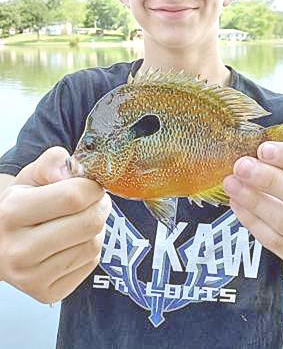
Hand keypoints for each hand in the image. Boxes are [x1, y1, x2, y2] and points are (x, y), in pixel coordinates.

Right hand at [0, 147, 111, 303]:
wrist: (1, 242)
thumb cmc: (21, 204)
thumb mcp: (30, 176)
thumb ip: (53, 162)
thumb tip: (75, 169)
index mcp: (12, 213)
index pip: (73, 197)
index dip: (92, 187)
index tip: (93, 184)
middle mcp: (18, 250)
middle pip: (88, 223)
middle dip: (100, 206)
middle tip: (96, 200)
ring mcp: (31, 277)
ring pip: (93, 245)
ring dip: (98, 227)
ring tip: (83, 219)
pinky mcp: (47, 293)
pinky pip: (91, 264)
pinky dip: (91, 248)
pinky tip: (77, 240)